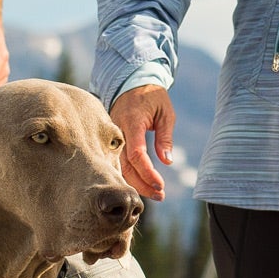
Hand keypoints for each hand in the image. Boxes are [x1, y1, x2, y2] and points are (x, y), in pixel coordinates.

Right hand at [111, 84, 173, 199]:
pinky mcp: (111, 140)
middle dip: (142, 184)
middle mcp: (118, 131)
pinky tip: (141, 182)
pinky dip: (129, 174)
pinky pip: (117, 160)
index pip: (137, 154)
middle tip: (160, 195)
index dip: (148, 173)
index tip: (160, 185)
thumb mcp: (165, 113)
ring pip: (119, 166)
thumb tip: (167, 162)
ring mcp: (112, 136)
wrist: (132, 82)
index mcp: (132, 122)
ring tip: (153, 193)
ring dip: (136, 182)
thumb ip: (165, 137)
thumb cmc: (152, 96)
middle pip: (126, 166)